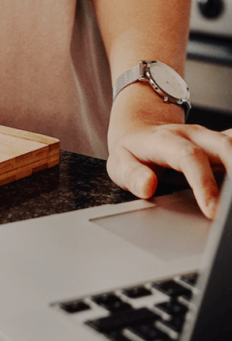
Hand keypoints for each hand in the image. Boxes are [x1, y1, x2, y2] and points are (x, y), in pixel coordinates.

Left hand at [107, 84, 231, 217]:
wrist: (140, 129)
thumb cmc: (133, 151)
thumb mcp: (119, 163)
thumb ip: (131, 175)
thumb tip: (148, 186)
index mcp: (166, 141)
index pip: (189, 158)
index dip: (204, 184)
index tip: (213, 211)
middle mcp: (194, 135)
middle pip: (224, 146)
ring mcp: (211, 138)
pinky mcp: (223, 143)